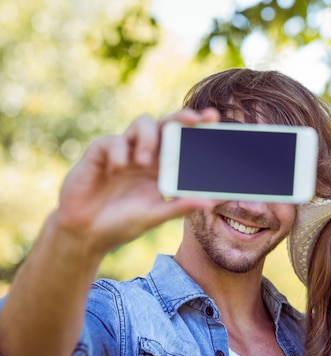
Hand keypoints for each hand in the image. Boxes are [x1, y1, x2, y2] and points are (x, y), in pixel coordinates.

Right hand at [54, 108, 219, 254]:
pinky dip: (118, 153)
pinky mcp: (98, 153)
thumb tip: (209, 202)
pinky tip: (116, 171)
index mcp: (163, 166)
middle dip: (181, 117)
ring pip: (142, 123)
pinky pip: (111, 142)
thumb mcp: (155, 216)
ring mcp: (123, 150)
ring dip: (148, 138)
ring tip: (144, 162)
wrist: (86, 233)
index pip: (183, 140)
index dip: (197, 127)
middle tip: (195, 120)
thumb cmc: (123, 222)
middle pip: (166, 124)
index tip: (214, 120)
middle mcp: (146, 153)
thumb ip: (180, 207)